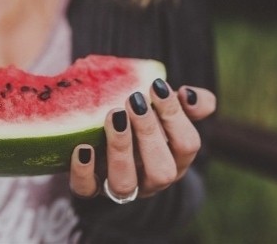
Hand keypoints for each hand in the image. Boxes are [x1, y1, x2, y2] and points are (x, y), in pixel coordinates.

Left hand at [69, 79, 215, 199]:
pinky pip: (86, 189)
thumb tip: (189, 94)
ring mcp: (120, 188)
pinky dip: (83, 171)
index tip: (156, 86)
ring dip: (120, 149)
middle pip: (161, 171)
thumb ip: (193, 102)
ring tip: (114, 116)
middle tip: (134, 101)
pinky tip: (83, 147)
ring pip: (124, 184)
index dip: (175, 116)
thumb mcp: (169, 111)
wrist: (109, 143)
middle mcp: (151, 180)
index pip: (187, 145)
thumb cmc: (146, 122)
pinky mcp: (89, 188)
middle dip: (149, 134)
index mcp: (175, 160)